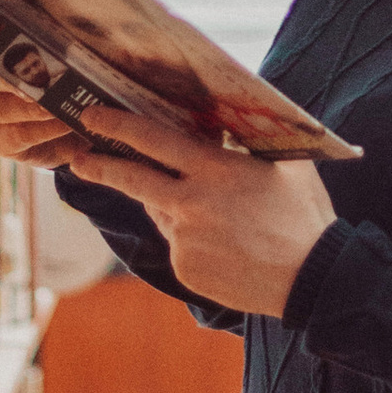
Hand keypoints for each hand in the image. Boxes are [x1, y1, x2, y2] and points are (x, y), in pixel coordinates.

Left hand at [0, 79, 334, 319]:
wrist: (312, 278)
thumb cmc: (303, 214)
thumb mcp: (284, 163)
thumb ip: (250, 139)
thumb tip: (227, 114)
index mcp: (215, 171)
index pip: (152, 140)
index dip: (117, 125)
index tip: (92, 115)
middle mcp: (191, 204)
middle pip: (131, 179)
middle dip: (99, 165)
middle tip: (79, 156)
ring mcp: (185, 240)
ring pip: (159, 210)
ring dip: (167, 202)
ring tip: (208, 208)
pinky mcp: (185, 269)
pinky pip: (176, 243)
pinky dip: (189, 236)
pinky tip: (222, 241)